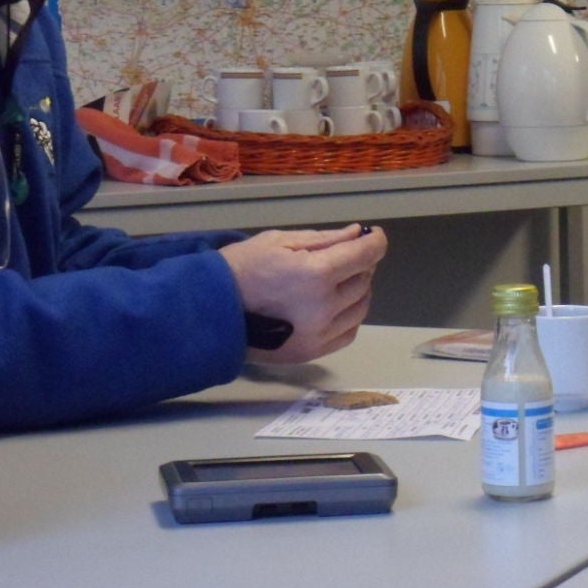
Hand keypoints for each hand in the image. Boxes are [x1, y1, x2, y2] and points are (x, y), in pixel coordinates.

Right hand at [219, 224, 388, 363]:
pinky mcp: (311, 352)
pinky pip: (348, 332)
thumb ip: (325, 239)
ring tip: (337, 280)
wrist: (211, 311)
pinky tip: (332, 305)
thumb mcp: (280, 241)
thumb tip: (356, 234)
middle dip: (360, 263)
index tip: (374, 236)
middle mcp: (323, 307)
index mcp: (316, 274)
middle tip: (344, 256)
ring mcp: (319, 334)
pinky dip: (348, 316)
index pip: (366, 255)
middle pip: (364, 279)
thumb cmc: (241, 269)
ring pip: (361, 307)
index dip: (376, 242)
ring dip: (357, 290)